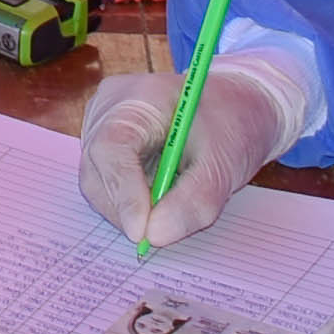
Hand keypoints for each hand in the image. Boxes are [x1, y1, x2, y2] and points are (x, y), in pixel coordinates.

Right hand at [75, 55, 300, 249]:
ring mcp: (101, 128)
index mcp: (137, 98)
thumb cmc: (231, 123)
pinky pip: (107, 185)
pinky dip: (134, 204)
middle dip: (127, 209)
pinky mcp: (106, 148)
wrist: (235, 106)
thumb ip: (194, 199)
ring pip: (99, 184)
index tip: (142, 233)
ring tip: (171, 206)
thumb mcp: (225, 162)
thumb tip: (155, 235)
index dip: (123, 193)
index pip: (112, 147)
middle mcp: (108, 110)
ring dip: (131, 210)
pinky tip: (161, 199)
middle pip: (98, 169)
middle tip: (161, 234)